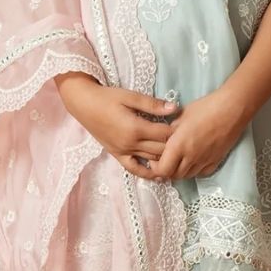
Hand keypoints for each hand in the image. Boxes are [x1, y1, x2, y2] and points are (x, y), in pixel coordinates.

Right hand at [54, 73, 179, 180]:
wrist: (83, 104)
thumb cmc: (107, 97)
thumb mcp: (130, 96)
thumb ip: (152, 104)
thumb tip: (174, 108)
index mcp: (135, 128)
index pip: (164, 134)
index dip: (177, 131)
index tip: (186, 126)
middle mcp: (130, 144)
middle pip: (160, 150)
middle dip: (174, 146)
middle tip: (185, 141)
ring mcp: (123, 151)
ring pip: (150, 160)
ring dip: (164, 158)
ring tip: (178, 156)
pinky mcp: (117, 154)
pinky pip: (133, 168)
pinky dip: (147, 172)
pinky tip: (158, 173)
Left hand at [148, 89, 245, 180]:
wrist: (232, 109)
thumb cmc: (206, 107)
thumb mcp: (182, 115)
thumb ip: (171, 129)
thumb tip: (166, 135)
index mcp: (179, 145)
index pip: (162, 169)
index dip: (156, 168)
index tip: (155, 161)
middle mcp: (191, 157)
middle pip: (174, 175)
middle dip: (167, 171)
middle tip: (164, 162)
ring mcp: (205, 161)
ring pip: (187, 176)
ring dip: (180, 171)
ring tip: (178, 162)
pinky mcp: (216, 160)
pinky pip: (202, 173)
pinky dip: (195, 171)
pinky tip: (193, 162)